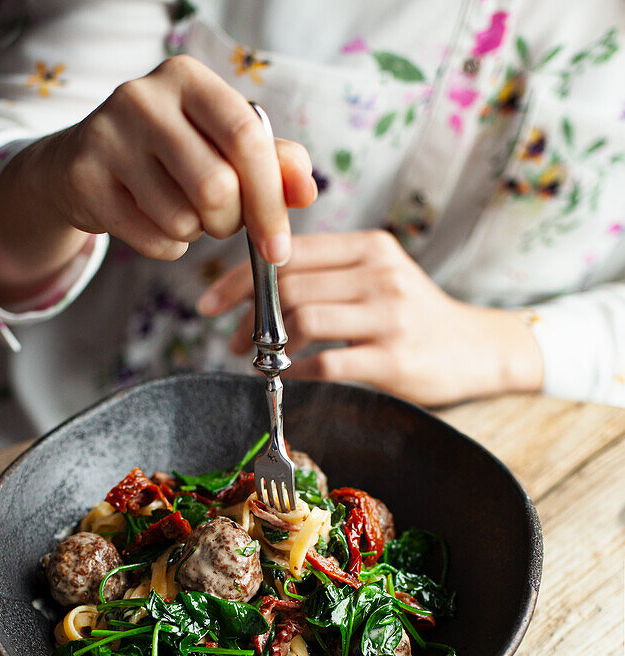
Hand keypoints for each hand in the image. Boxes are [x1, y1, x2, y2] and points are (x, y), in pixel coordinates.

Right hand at [0, 55, 315, 300]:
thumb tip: (307, 191)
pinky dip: (166, 247)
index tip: (279, 247)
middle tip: (220, 220)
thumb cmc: (169, 153)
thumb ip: (272, 162)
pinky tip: (150, 220)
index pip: (246, 138)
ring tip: (178, 210)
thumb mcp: (222, 145)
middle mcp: (144, 98)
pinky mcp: (86, 179)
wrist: (84, 162)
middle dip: (229, 223)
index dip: (271, 199)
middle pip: (217, 189)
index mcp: (189, 78)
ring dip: (194, 234)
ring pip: (183, 221)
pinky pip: (154, 242)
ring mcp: (108, 137)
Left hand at [197, 230, 543, 404]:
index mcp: (369, 247)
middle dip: (247, 316)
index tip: (210, 301)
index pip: (290, 252)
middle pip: (291, 286)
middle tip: (231, 339)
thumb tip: (259, 282)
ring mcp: (389, 316)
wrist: (477, 349)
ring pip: (304, 320)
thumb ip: (331, 272)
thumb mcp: (380, 275)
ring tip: (258, 358)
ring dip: (268, 344)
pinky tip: (287, 375)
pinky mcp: (394, 359)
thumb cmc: (416, 315)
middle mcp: (379, 274)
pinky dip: (296, 371)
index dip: (241, 277)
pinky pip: (327, 363)